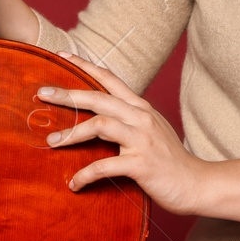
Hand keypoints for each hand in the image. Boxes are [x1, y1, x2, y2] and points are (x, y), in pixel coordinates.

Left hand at [38, 52, 210, 215]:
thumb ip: (130, 119)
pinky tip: (74, 183)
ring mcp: (142, 140)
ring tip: (52, 143)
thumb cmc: (170, 160)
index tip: (62, 57)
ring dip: (72, 133)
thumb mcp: (151, 130)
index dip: (85, 66)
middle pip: (99, 97)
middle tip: (42, 93)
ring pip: (100, 125)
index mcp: (141, 108)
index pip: (110, 79)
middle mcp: (141, 118)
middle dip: (68, 94)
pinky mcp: (141, 164)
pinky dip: (85, 174)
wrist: (197, 184)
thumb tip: (101, 116)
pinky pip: (105, 166)